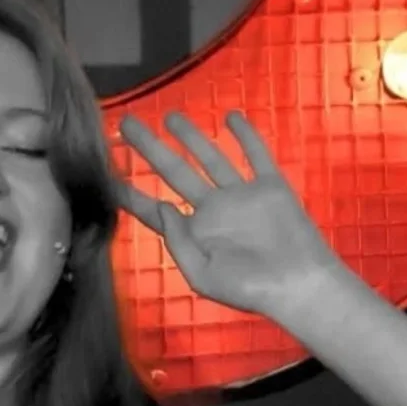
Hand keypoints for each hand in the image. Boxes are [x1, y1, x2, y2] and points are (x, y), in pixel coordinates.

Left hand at [117, 111, 348, 317]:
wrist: (300, 286)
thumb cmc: (248, 288)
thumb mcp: (200, 275)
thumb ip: (177, 241)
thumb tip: (161, 206)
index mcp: (192, 232)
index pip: (152, 208)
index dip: (129, 192)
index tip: (106, 172)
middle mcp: (212, 209)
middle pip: (174, 171)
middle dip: (150, 148)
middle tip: (127, 124)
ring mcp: (241, 196)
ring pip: (211, 158)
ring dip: (191, 136)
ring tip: (170, 116)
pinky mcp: (271, 188)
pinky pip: (257, 156)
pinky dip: (245, 136)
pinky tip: (230, 117)